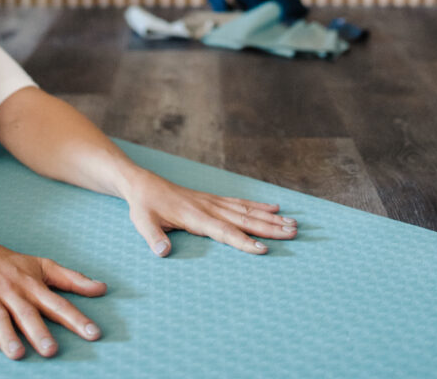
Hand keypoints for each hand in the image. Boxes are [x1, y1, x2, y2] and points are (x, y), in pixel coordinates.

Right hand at [0, 227, 105, 358]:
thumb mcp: (42, 266)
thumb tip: (102, 289)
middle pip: (27, 313)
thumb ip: (72, 280)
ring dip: (8, 335)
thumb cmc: (10, 263)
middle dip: (39, 332)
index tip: (94, 334)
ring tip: (18, 354)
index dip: (77, 319)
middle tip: (52, 351)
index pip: (58, 304)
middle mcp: (12, 290)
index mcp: (32, 285)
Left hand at [125, 170, 297, 255]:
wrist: (143, 183)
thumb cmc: (143, 206)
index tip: (263, 249)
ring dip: (270, 218)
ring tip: (293, 224)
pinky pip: (239, 203)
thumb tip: (163, 252)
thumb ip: (153, 237)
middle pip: (244, 219)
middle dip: (269, 228)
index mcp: (195, 216)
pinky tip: (274, 208)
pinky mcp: (213, 200)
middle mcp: (209, 207)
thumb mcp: (142, 222)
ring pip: (246, 210)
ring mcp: (213, 202)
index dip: (243, 241)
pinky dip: (258, 206)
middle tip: (294, 233)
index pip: (224, 231)